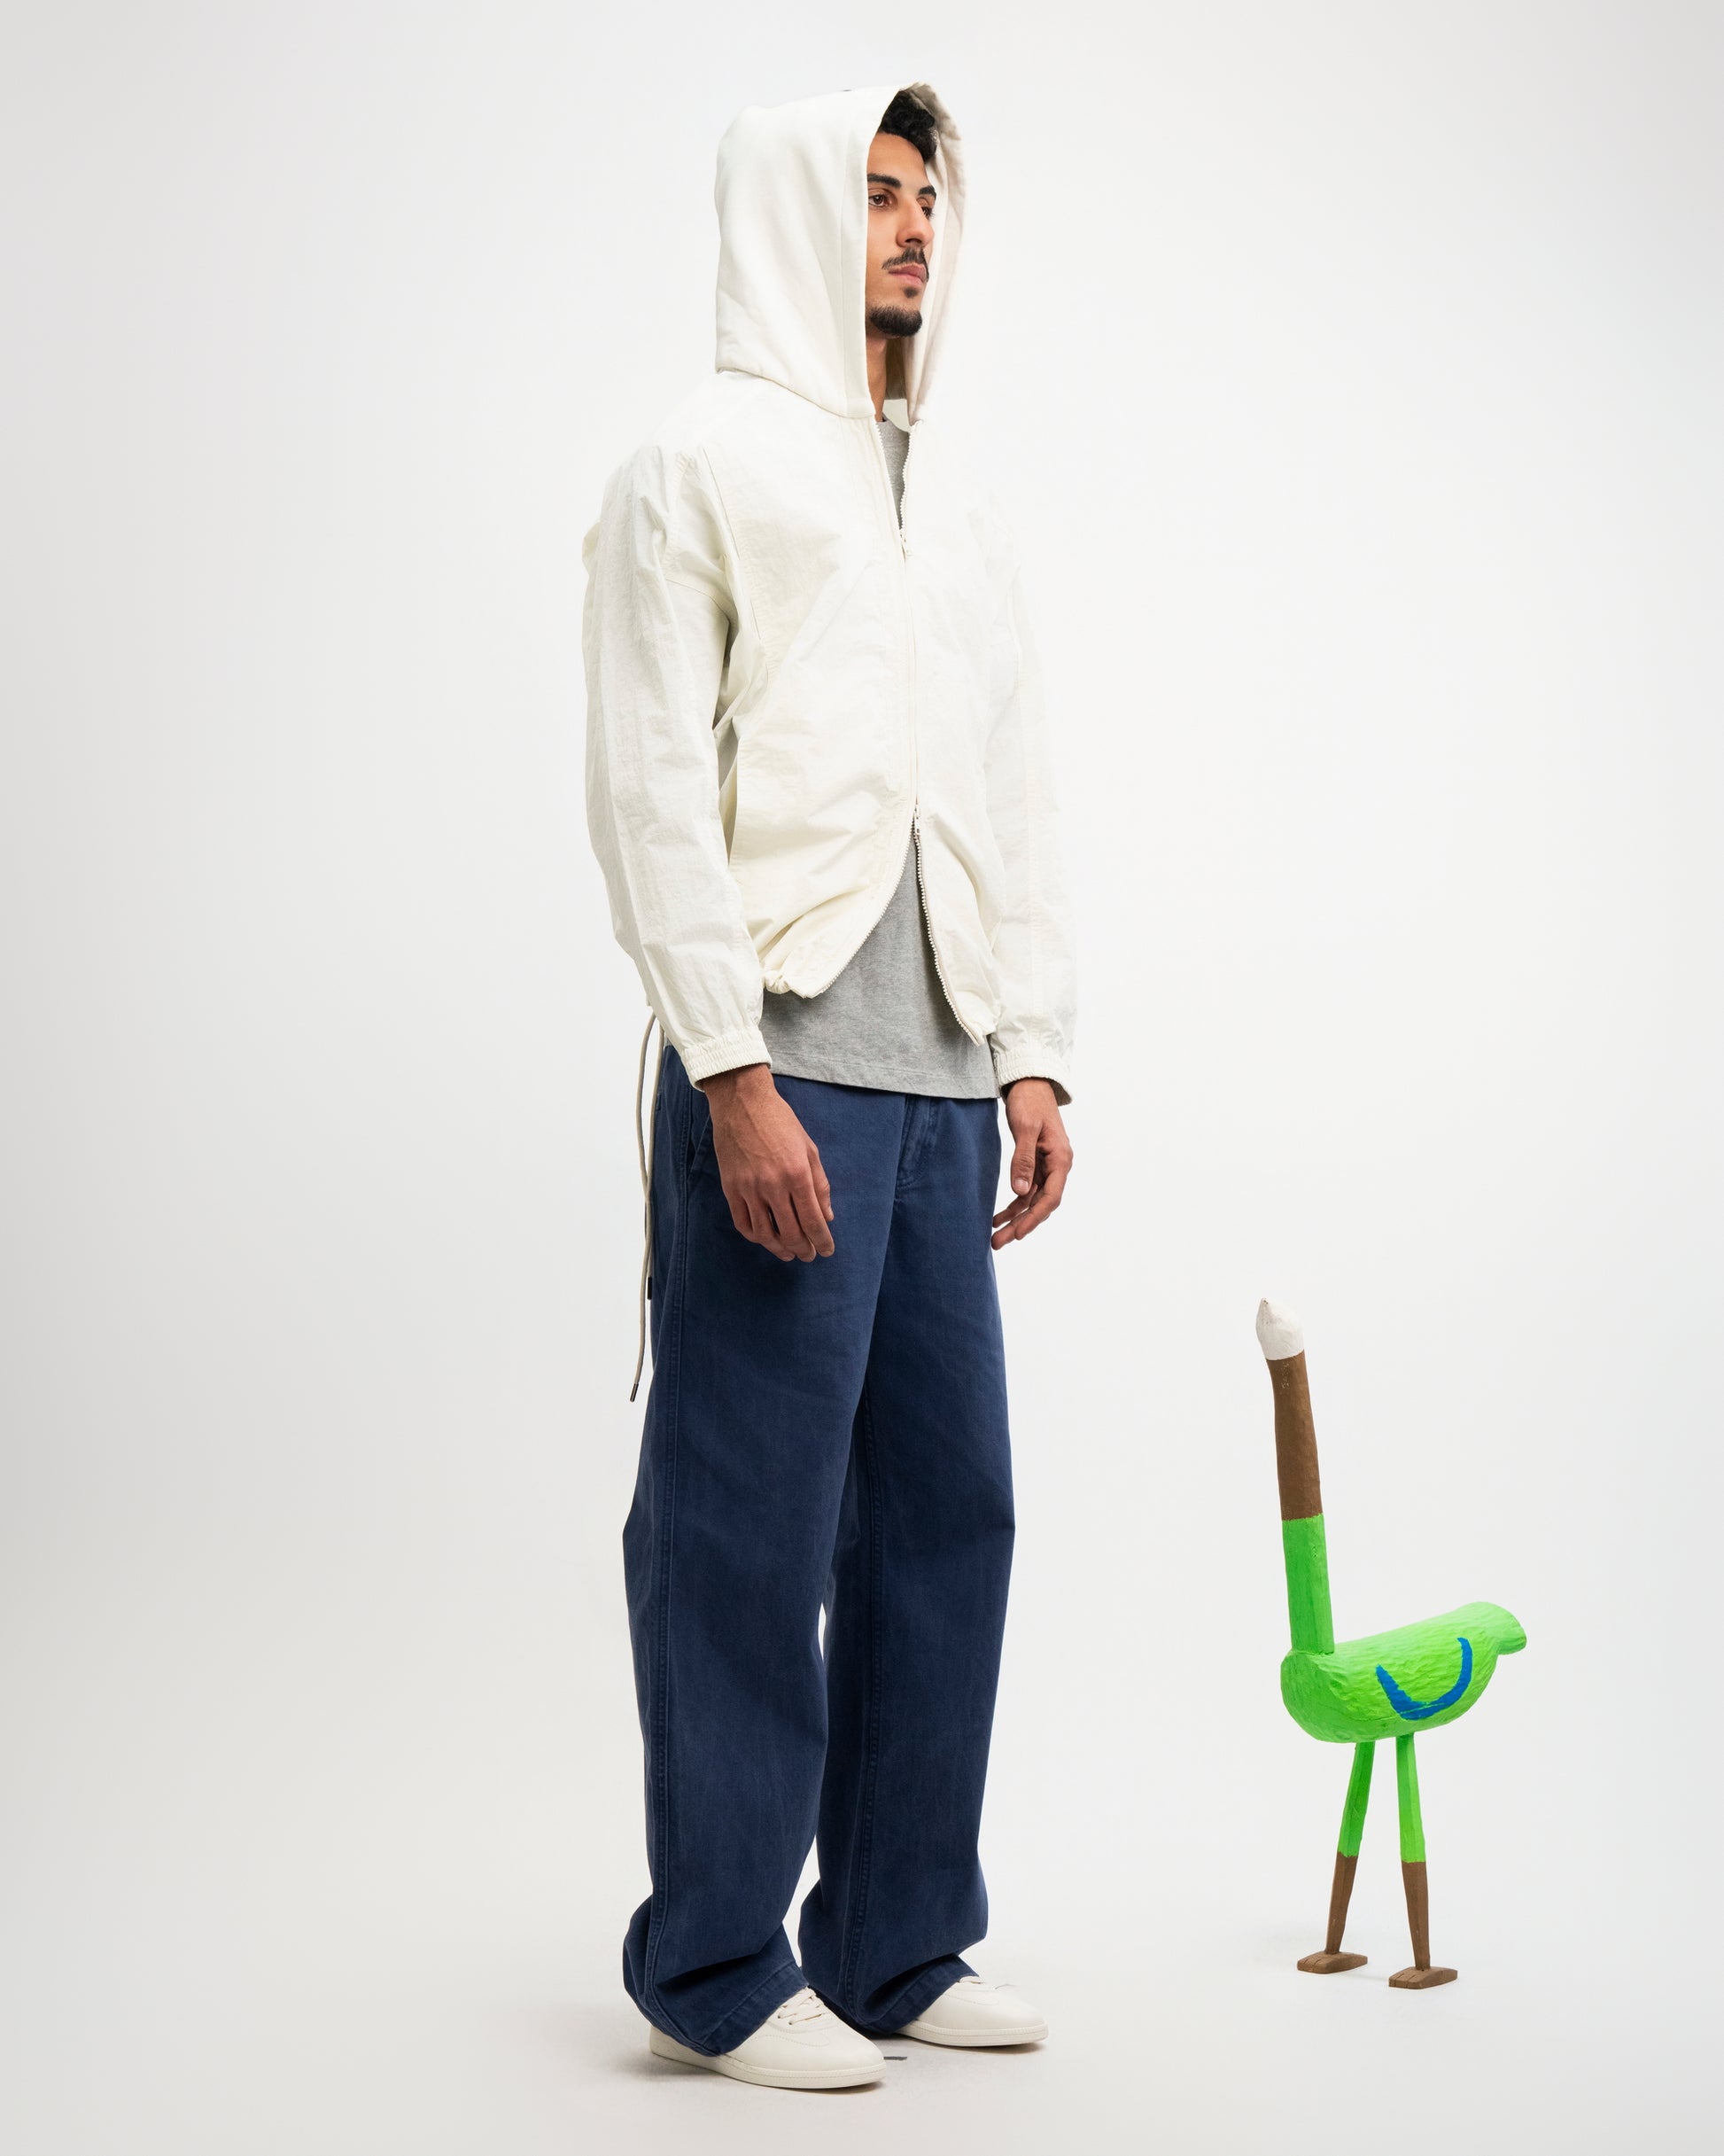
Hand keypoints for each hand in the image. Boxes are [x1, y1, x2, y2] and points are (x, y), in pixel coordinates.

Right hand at [700, 1064, 835, 1260]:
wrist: (742, 1103)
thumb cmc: (781, 1122)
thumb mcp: (809, 1149)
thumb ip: (820, 1184)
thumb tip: (827, 1215)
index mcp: (797, 1174)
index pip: (813, 1220)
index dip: (822, 1241)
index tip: (827, 1251)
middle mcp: (773, 1185)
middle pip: (790, 1232)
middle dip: (803, 1249)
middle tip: (809, 1255)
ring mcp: (749, 1189)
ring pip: (765, 1233)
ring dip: (780, 1249)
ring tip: (789, 1253)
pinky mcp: (730, 1188)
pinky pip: (743, 1223)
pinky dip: (756, 1237)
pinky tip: (766, 1239)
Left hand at [992, 1078, 1072, 1249]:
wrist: (1029, 1081)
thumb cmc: (1029, 1101)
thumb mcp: (1025, 1129)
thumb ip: (1023, 1160)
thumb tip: (1020, 1191)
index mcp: (1061, 1159)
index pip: (1050, 1197)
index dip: (1034, 1218)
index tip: (1017, 1234)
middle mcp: (1057, 1166)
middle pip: (1041, 1204)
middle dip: (1021, 1225)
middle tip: (998, 1243)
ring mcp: (1047, 1166)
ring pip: (1032, 1200)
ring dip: (1014, 1218)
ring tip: (994, 1237)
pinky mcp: (1035, 1163)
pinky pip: (1026, 1190)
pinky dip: (1013, 1203)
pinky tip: (997, 1217)